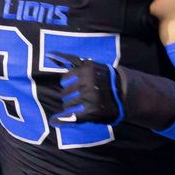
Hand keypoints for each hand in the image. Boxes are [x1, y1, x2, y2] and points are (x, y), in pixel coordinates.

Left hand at [47, 53, 174, 130]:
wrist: (124, 93)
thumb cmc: (104, 78)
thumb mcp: (91, 66)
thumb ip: (72, 62)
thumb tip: (49, 54)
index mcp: (86, 70)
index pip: (64, 79)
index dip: (67, 84)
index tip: (73, 86)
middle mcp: (87, 83)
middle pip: (65, 92)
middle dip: (68, 96)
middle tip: (76, 98)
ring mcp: (89, 98)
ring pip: (67, 104)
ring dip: (70, 106)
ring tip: (78, 106)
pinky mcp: (92, 112)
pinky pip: (72, 116)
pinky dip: (64, 119)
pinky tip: (59, 120)